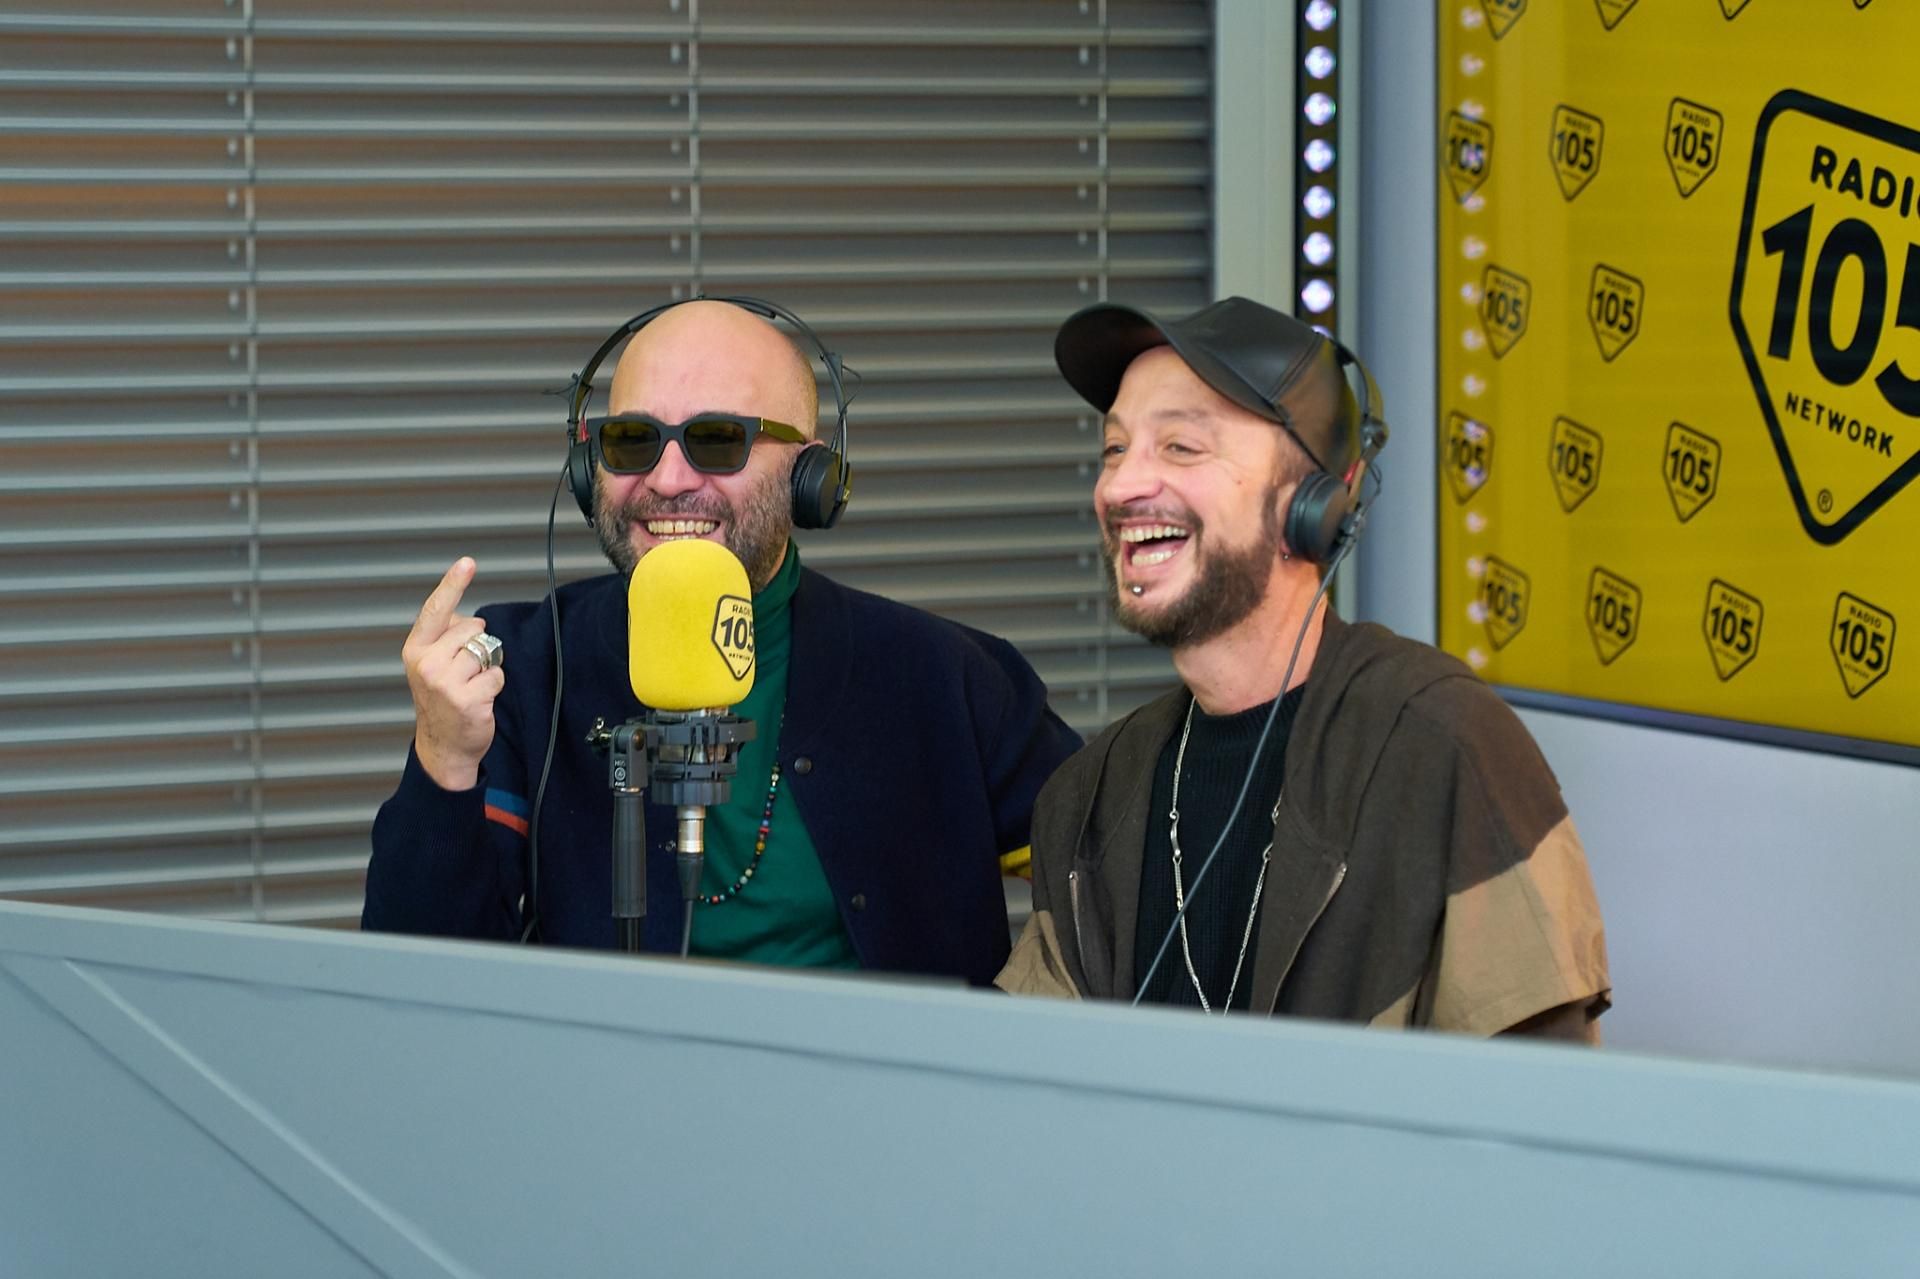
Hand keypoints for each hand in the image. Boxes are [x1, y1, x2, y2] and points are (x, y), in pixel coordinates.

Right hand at [403, 558, 503, 790]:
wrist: (443, 745)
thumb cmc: (442, 700)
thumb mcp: (432, 665)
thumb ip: (446, 638)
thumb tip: (473, 621)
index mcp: (416, 649)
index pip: (436, 610)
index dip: (453, 584)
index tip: (467, 563)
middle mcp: (427, 663)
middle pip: (472, 630)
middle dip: (478, 646)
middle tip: (465, 671)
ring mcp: (446, 683)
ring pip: (486, 653)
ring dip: (487, 668)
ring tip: (471, 686)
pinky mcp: (467, 699)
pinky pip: (497, 675)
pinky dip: (494, 686)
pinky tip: (479, 700)